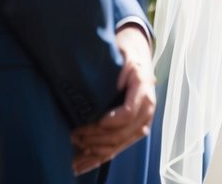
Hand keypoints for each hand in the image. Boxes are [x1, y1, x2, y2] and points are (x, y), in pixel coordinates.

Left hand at [71, 27, 156, 172]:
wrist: (137, 64)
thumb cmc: (127, 59)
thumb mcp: (125, 56)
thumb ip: (120, 66)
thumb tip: (114, 80)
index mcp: (144, 91)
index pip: (129, 112)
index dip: (113, 120)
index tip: (96, 121)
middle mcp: (146, 111)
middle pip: (123, 133)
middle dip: (97, 137)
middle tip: (76, 134)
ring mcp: (140, 124)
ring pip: (118, 145)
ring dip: (95, 150)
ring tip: (75, 148)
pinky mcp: (132, 133)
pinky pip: (116, 150)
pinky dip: (98, 159)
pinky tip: (81, 165)